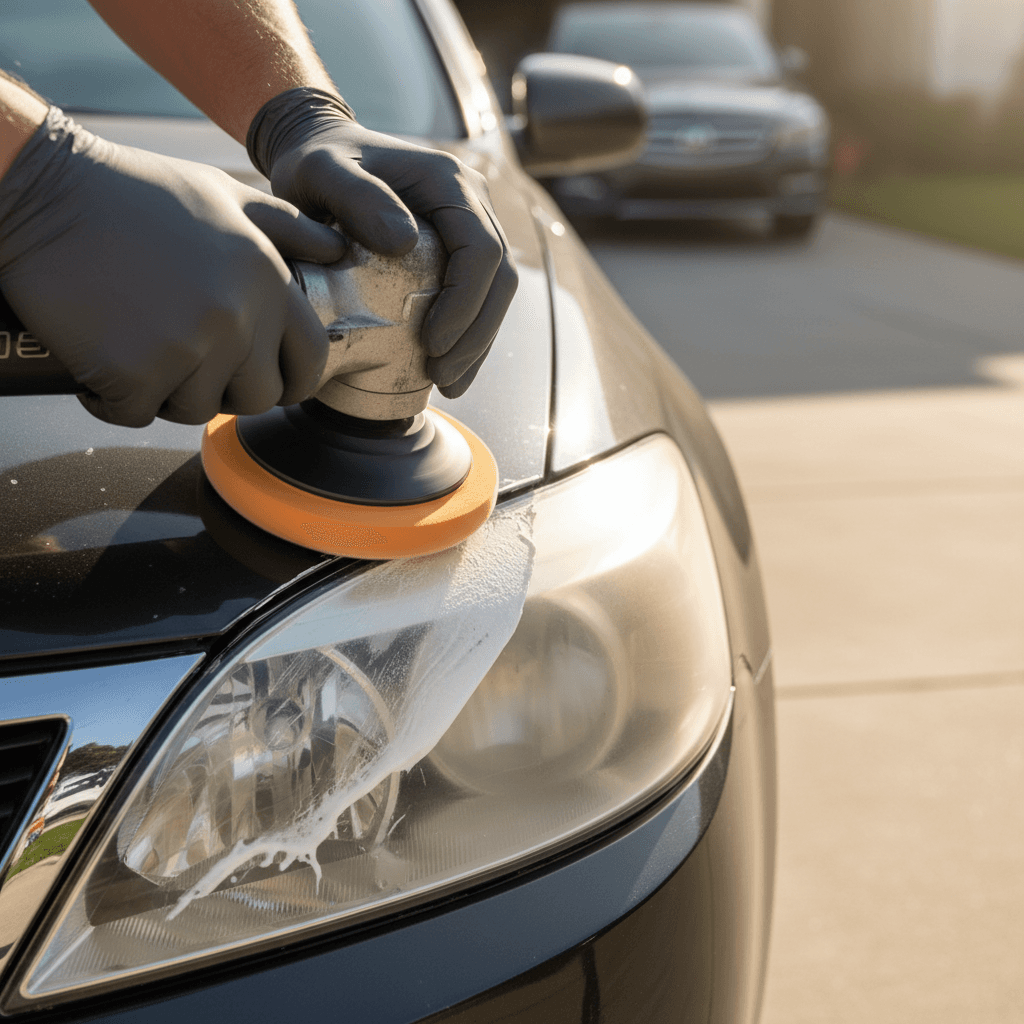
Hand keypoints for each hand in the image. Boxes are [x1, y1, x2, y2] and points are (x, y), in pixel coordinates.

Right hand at [0, 108, 343, 426]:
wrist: (41, 190)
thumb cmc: (134, 192)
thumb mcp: (223, 195)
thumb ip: (288, 228)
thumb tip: (338, 251)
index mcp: (266, 279)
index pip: (311, 358)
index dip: (293, 378)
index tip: (269, 380)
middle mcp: (237, 317)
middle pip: (259, 398)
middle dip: (228, 389)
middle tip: (187, 362)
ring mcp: (186, 347)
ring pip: (197, 410)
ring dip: (168, 391)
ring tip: (139, 346)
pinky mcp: (132, 371)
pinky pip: (136, 413)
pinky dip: (114, 396)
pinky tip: (99, 358)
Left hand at [247, 88, 517, 397]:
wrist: (319, 150)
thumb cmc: (315, 162)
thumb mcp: (320, 171)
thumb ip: (355, 197)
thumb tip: (403, 241)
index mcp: (449, 182)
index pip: (481, 250)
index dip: (465, 303)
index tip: (432, 343)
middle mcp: (472, 202)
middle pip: (499, 278)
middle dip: (475, 334)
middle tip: (442, 376)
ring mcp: (471, 225)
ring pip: (496, 293)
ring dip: (476, 343)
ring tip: (447, 382)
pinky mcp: (460, 250)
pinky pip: (479, 298)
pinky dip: (467, 338)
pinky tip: (447, 369)